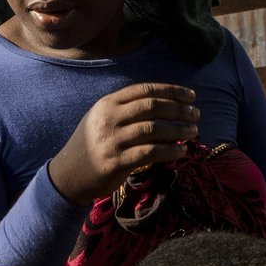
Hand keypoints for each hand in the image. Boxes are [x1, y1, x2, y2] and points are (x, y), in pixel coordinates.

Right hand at [48, 83, 199, 205]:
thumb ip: (129, 111)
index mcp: (108, 104)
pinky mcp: (116, 162)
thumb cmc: (93, 145)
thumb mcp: (104, 120)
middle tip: (196, 114)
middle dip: (179, 109)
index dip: (171, 91)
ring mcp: (112, 140)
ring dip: (178, 130)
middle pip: (152, 106)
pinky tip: (182, 152)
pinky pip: (150, 153)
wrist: (69, 174)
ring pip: (154, 128)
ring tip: (193, 132)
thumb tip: (169, 109)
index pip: (145, 90)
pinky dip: (170, 151)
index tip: (191, 95)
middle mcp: (109, 118)